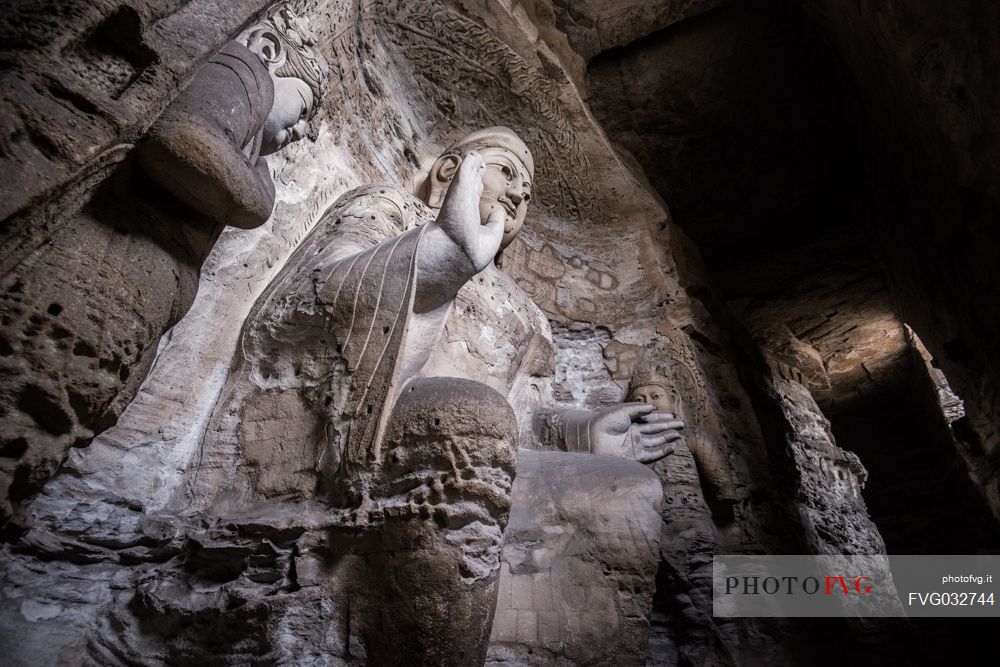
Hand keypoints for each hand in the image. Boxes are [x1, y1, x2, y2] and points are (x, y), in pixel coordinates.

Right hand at [435, 151, 504, 271]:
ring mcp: (460, 196)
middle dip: (474, 173)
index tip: (479, 178)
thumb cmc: (473, 251)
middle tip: (478, 162)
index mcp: (467, 217)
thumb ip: (496, 222)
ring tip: (476, 154)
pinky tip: (474, 154)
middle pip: (469, 185)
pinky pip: (465, 170)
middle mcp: (462, 206)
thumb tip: (499, 210)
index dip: (477, 187)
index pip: (472, 198)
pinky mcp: (459, 188)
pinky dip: (469, 162)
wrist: (459, 253)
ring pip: (467, 175)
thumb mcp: (491, 236)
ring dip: (471, 164)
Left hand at [590, 403, 683, 462]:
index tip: (673, 415)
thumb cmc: (605, 421)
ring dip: (667, 438)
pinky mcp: (635, 456)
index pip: (650, 419)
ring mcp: (635, 445)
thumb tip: (653, 408)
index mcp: (630, 421)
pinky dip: (662, 452)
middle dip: (668, 427)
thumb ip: (638, 409)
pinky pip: (652, 455)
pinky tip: (671, 447)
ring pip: (655, 441)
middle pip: (655, 430)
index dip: (662, 417)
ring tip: (678, 434)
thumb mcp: (623, 411)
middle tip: (682, 424)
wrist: (593, 437)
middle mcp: (634, 433)